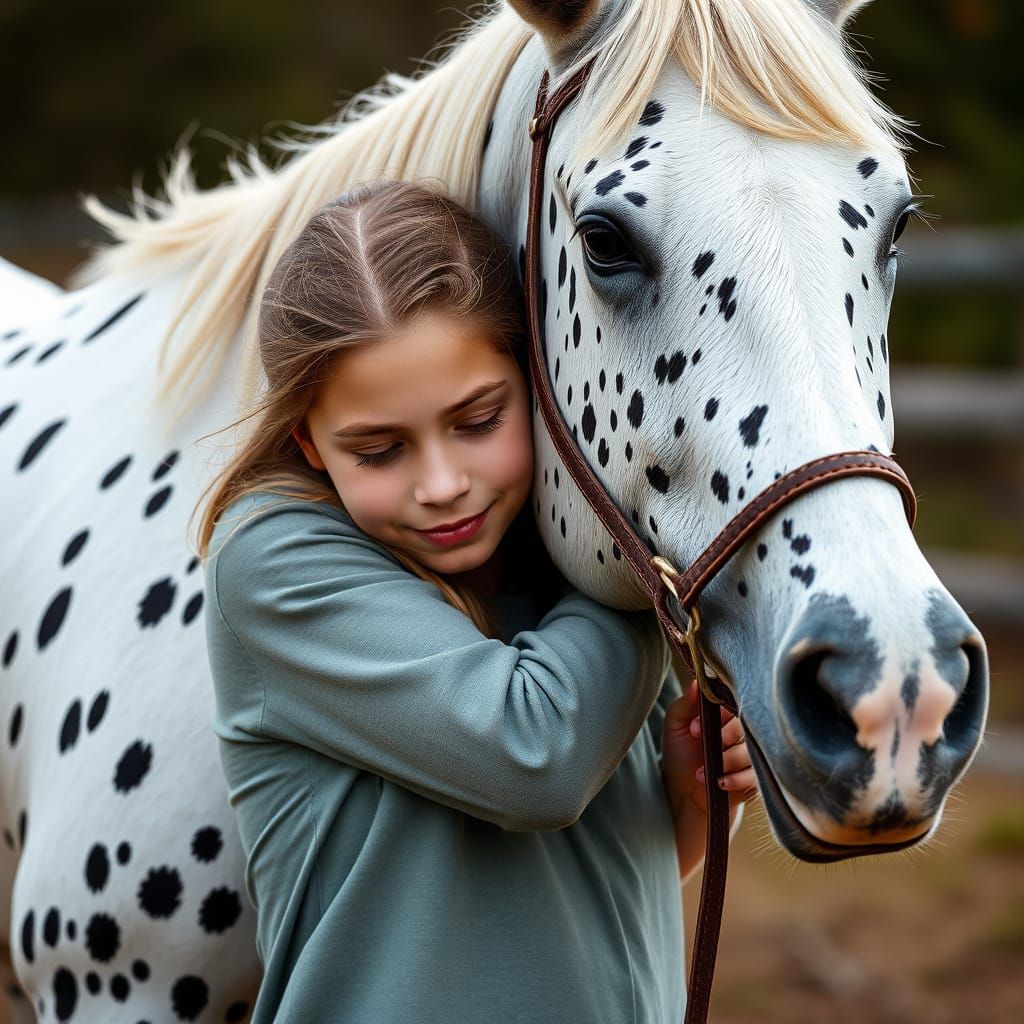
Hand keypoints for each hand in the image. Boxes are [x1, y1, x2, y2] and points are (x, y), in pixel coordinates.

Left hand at [661, 678, 757, 819]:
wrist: (683, 793)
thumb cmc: (680, 754)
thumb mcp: (675, 725)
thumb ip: (686, 703)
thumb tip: (697, 681)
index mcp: (725, 713)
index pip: (734, 701)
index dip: (717, 712)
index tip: (694, 728)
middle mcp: (742, 731)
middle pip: (748, 724)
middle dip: (725, 734)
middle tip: (701, 743)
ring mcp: (751, 754)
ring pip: (752, 750)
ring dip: (726, 760)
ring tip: (701, 770)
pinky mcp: (756, 778)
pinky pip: (756, 775)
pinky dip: (737, 778)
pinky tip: (719, 781)